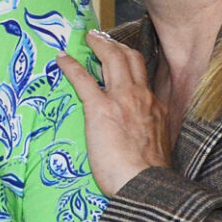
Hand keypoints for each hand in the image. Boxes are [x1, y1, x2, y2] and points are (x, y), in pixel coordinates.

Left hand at [56, 30, 170, 196]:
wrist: (145, 184)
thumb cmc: (150, 176)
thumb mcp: (160, 149)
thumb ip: (152, 136)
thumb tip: (145, 142)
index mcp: (156, 108)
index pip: (144, 78)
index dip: (132, 64)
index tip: (124, 59)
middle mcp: (141, 97)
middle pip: (130, 59)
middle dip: (116, 45)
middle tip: (104, 38)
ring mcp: (121, 99)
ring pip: (113, 59)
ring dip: (100, 44)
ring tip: (89, 37)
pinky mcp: (100, 108)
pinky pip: (83, 78)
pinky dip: (71, 65)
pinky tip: (61, 58)